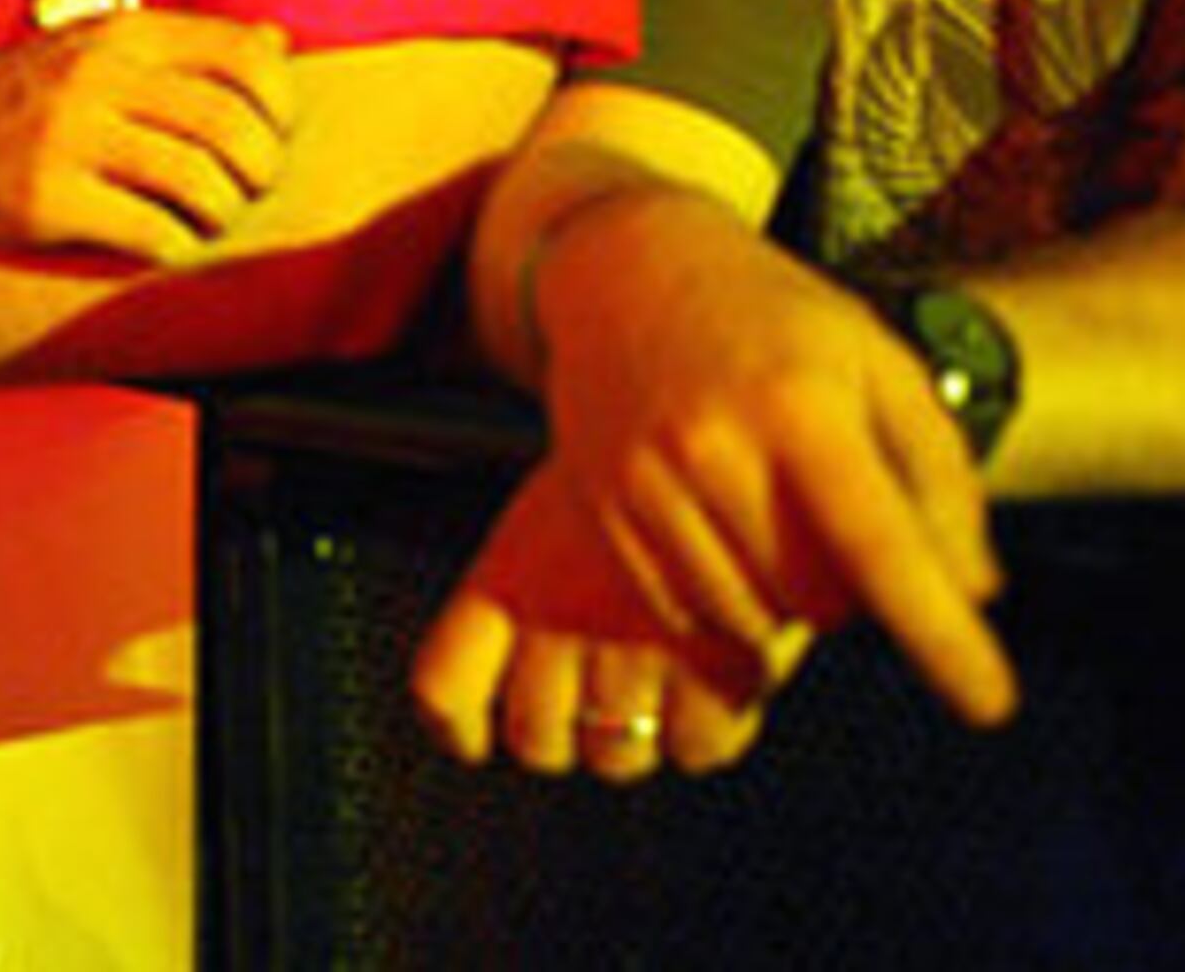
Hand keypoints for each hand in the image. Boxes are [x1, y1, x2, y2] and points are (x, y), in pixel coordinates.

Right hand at [0, 9, 294, 261]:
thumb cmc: (32, 95)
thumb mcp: (102, 47)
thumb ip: (187, 47)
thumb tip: (278, 42)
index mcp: (122, 34)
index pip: (243, 58)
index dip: (280, 106)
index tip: (273, 136)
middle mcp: (98, 77)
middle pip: (229, 126)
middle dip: (259, 171)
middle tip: (248, 189)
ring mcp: (69, 137)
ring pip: (197, 183)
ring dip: (221, 213)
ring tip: (208, 219)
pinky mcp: (47, 200)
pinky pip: (150, 233)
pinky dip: (176, 247)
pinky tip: (166, 244)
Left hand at [412, 464, 795, 779]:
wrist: (739, 424)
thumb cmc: (640, 474)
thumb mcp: (553, 512)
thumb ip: (522, 595)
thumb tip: (489, 706)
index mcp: (511, 575)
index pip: (445, 689)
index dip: (456, 726)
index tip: (473, 736)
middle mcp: (564, 620)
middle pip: (535, 740)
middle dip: (561, 732)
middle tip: (590, 696)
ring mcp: (640, 651)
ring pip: (614, 759)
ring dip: (631, 739)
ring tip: (654, 687)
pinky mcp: (722, 670)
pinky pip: (698, 750)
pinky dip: (705, 734)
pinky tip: (711, 684)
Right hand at [525, 192, 1012, 724]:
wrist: (625, 267)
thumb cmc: (776, 318)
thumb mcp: (878, 363)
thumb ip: (938, 473)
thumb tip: (971, 592)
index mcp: (799, 404)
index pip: (881, 548)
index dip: (942, 637)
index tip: (991, 705)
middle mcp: (714, 447)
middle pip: (822, 600)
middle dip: (857, 594)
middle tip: (842, 526)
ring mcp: (646, 482)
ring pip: (753, 617)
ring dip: (788, 601)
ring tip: (780, 523)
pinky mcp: (602, 510)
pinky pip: (686, 611)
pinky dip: (725, 599)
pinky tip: (728, 535)